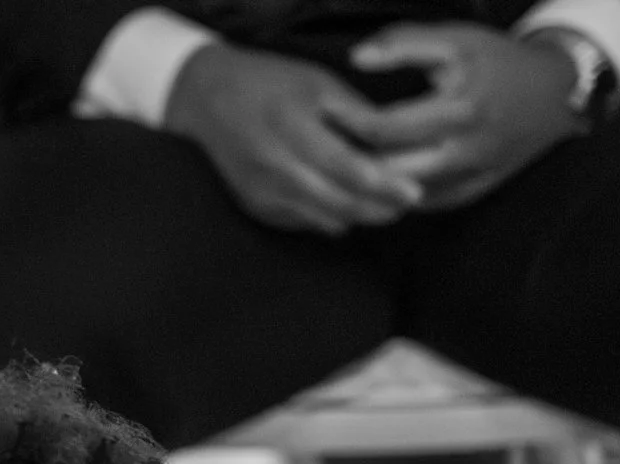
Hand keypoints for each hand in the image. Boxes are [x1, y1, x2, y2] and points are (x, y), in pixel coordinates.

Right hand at [163, 43, 423, 235]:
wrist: (206, 99)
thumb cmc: (268, 84)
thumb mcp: (316, 83)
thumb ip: (356, 115)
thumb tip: (395, 141)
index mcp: (294, 130)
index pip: (349, 170)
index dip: (385, 187)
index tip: (414, 193)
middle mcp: (277, 170)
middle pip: (340, 205)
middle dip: (379, 210)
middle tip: (406, 204)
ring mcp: (265, 195)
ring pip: (325, 221)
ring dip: (359, 216)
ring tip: (384, 205)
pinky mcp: (258, 209)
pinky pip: (305, 223)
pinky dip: (331, 217)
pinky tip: (346, 203)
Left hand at [335, 24, 582, 210]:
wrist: (553, 91)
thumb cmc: (497, 60)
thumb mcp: (455, 39)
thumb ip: (405, 43)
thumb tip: (356, 58)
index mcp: (458, 107)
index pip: (386, 128)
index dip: (350, 124)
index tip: (325, 117)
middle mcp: (466, 150)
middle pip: (391, 171)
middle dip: (354, 165)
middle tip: (326, 151)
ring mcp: (473, 176)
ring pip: (406, 196)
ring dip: (373, 188)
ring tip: (346, 169)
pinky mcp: (477, 191)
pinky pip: (429, 205)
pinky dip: (401, 198)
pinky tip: (380, 185)